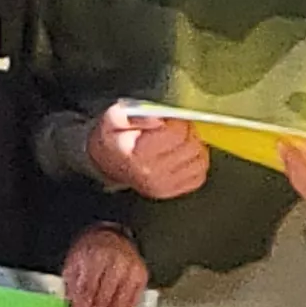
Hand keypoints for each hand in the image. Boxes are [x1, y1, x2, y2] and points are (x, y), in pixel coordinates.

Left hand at [62, 225, 149, 306]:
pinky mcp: (142, 279)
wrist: (113, 235)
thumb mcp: (73, 263)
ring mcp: (132, 272)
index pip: (87, 291)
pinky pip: (131, 304)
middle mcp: (116, 265)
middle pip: (104, 302)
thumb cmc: (89, 250)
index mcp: (95, 258)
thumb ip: (72, 286)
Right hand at [90, 103, 210, 199]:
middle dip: (188, 132)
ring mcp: (162, 185)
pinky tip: (182, 156)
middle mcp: (151, 173)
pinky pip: (199, 175)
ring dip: (194, 146)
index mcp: (136, 153)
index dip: (177, 121)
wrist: (106, 163)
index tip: (170, 119)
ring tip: (180, 141)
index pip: (176, 134)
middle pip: (190, 146)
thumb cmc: (113, 138)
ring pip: (199, 160)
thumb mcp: (116, 117)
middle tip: (176, 128)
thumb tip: (161, 120)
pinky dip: (195, 162)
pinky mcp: (171, 192)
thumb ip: (138, 114)